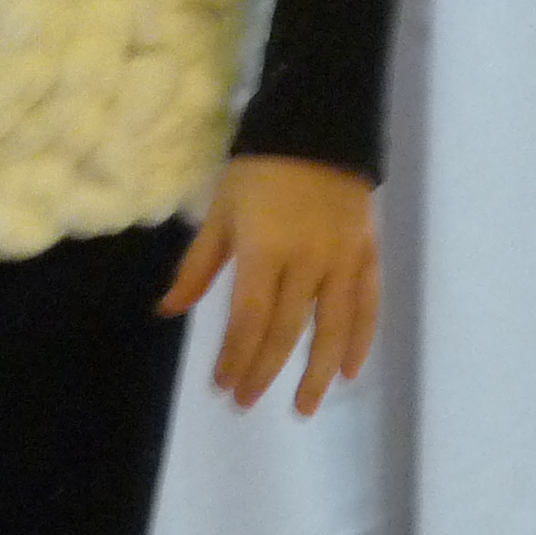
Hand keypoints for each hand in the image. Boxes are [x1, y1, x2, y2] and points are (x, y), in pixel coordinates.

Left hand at [159, 154, 380, 416]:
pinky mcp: (367, 255)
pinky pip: (367, 307)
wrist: (318, 126)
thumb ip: (198, 265)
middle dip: (264, 371)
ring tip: (303, 408)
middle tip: (246, 403)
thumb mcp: (220, 210)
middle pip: (286, 330)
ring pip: (332, 329)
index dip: (235, 356)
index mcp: (264, 249)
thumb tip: (168, 310)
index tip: (222, 385)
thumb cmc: (259, 169)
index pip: (249, 318)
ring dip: (316, 373)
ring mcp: (341, 260)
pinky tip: (349, 373)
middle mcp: (306, 261)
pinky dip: (360, 343)